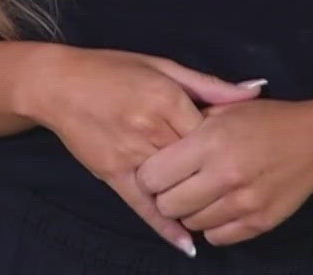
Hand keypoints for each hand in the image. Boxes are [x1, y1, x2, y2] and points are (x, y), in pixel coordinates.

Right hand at [20, 46, 265, 255]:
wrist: (57, 84)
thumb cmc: (111, 69)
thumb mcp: (162, 67)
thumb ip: (209, 85)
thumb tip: (255, 91)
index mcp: (166, 98)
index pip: (211, 132)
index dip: (227, 144)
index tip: (239, 150)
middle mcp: (149, 128)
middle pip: (195, 162)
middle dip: (212, 172)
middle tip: (234, 182)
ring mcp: (130, 154)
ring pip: (173, 186)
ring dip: (194, 199)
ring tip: (219, 212)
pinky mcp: (112, 173)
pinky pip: (142, 205)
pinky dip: (165, 226)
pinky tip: (187, 245)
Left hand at [135, 97, 312, 246]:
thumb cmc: (265, 121)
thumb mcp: (222, 109)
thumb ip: (186, 125)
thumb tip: (153, 143)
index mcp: (210, 142)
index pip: (153, 175)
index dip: (149, 174)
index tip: (157, 170)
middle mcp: (225, 175)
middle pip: (167, 205)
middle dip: (165, 196)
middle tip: (177, 184)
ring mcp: (244, 202)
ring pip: (191, 224)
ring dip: (190, 212)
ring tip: (201, 193)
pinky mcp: (260, 223)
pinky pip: (217, 238)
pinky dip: (212, 226)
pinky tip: (219, 207)